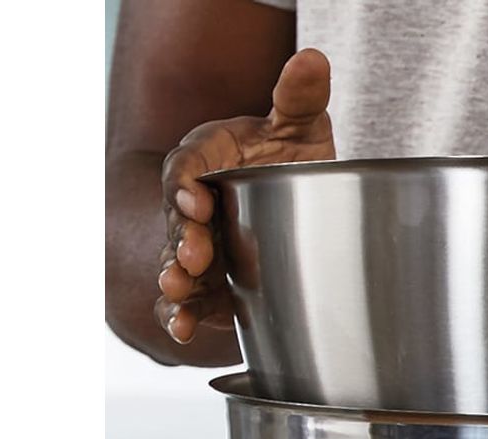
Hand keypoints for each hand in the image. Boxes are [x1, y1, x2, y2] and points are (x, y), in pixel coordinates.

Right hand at [155, 48, 335, 343]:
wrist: (293, 198)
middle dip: (183, 239)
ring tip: (177, 291)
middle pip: (178, 221)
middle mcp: (194, 201)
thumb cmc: (286, 155)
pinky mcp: (209, 281)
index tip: (196, 200)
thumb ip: (298, 97)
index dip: (185, 184)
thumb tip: (312, 61)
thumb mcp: (297, 126)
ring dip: (175, 280)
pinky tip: (182, 329)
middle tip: (194, 255)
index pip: (186, 167)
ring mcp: (198, 243)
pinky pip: (186, 299)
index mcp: (206, 158)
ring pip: (176, 262)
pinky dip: (180, 315)